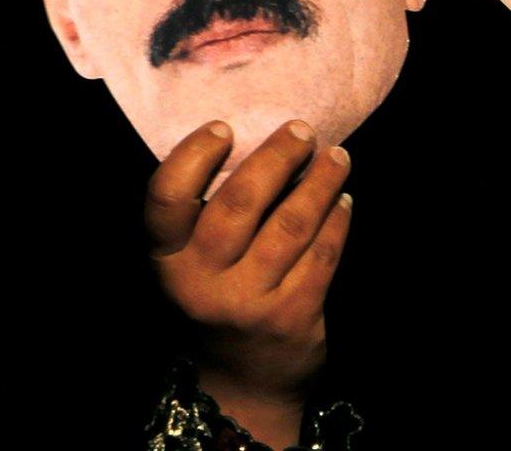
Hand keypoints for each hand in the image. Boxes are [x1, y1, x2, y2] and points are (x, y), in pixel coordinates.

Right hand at [146, 120, 350, 447]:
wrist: (241, 384)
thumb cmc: (212, 302)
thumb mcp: (186, 266)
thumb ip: (202, 217)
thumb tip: (253, 144)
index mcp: (166, 260)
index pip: (167, 198)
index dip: (193, 156)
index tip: (224, 127)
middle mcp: (201, 282)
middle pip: (239, 204)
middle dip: (276, 157)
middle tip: (301, 130)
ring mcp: (248, 302)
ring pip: (289, 225)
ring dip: (319, 183)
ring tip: (337, 158)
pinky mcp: (292, 318)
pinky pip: (321, 256)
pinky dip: (336, 221)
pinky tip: (343, 200)